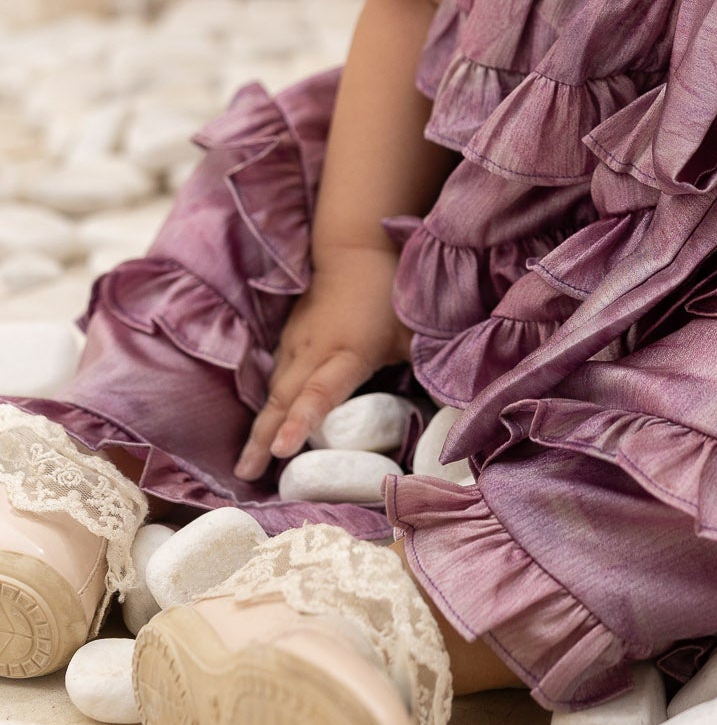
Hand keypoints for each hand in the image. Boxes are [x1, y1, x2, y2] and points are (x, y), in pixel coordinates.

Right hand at [234, 246, 411, 479]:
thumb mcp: (416, 330)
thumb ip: (433, 370)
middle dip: (263, 438)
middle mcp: (314, 350)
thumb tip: (463, 412)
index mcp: (347, 351)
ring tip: (247, 466)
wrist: (355, 247)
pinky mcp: (289, 338)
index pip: (321, 392)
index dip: (301, 421)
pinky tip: (261, 430)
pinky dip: (268, 405)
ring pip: (274, 390)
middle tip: (244, 477)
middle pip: (283, 399)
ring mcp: (296, 342)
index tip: (282, 451)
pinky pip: (275, 376)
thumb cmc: (391, 292)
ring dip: (260, 427)